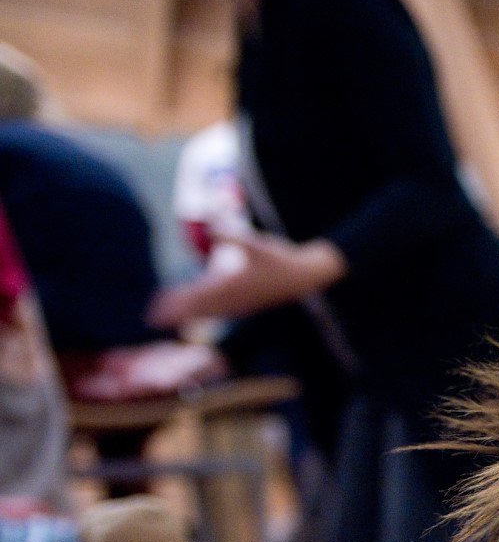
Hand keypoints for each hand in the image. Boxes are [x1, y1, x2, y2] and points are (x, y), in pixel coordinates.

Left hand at [149, 235, 346, 327]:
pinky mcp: (244, 304)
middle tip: (152, 320)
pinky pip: (217, 312)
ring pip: (206, 313)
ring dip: (186, 315)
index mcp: (231, 286)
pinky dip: (201, 313)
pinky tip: (195, 312)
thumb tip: (206, 221)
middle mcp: (232, 300)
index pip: (195, 298)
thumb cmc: (279, 259)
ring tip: (167, 318)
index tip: (157, 310)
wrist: (305, 277)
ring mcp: (239, 304)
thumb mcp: (253, 242)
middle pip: (196, 310)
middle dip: (175, 314)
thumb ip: (226, 233)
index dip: (175, 305)